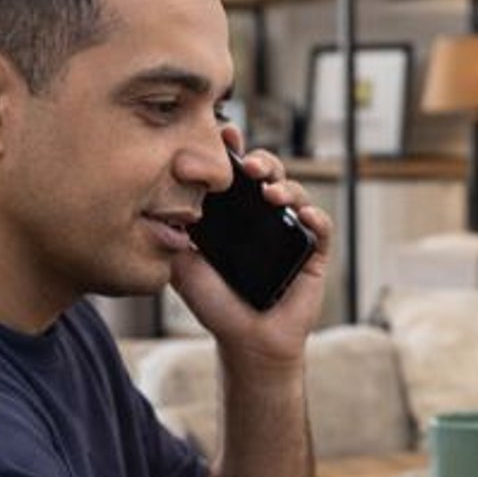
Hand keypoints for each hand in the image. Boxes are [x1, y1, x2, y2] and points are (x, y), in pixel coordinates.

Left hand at [171, 126, 334, 370]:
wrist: (245, 342)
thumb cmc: (216, 306)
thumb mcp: (183, 265)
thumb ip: (173, 235)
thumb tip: (156, 201)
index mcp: (235, 215)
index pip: (236, 174)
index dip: (233, 150)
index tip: (225, 134)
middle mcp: (264, 218)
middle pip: (269, 173)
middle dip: (261, 161)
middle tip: (248, 165)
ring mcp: (290, 232)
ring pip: (296, 192)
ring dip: (285, 185)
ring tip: (270, 192)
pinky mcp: (313, 254)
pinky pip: (321, 227)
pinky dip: (314, 215)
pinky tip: (301, 214)